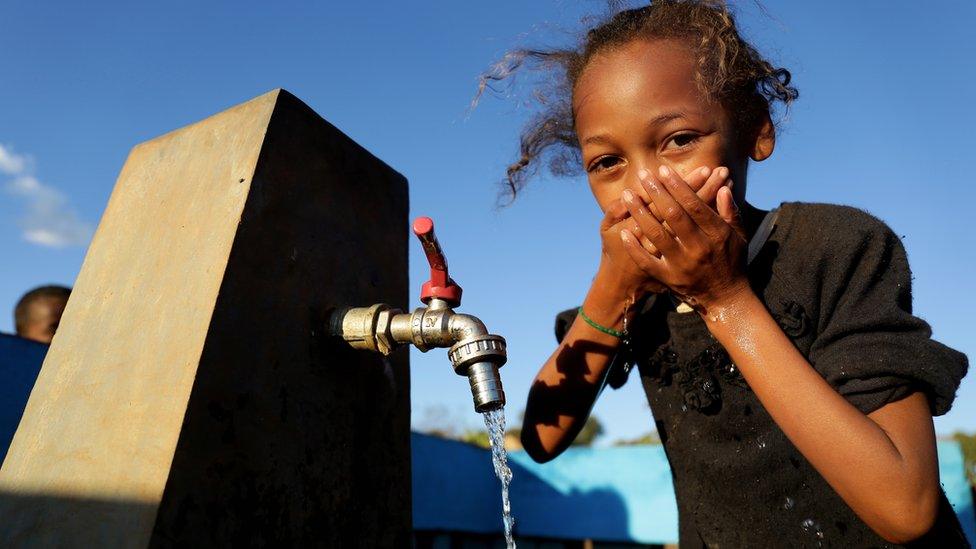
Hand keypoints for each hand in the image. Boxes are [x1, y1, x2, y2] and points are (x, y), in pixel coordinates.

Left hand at [619, 165, 749, 311]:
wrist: (726, 300)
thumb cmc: (733, 262)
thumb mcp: (739, 236)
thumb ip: (731, 212)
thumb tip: (724, 186)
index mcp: (717, 234)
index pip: (694, 205)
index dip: (678, 186)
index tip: (664, 171)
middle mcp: (698, 248)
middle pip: (673, 215)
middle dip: (656, 192)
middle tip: (643, 175)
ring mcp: (682, 264)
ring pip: (657, 234)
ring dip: (640, 213)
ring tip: (627, 195)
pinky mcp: (669, 278)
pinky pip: (647, 261)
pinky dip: (634, 247)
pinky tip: (624, 231)